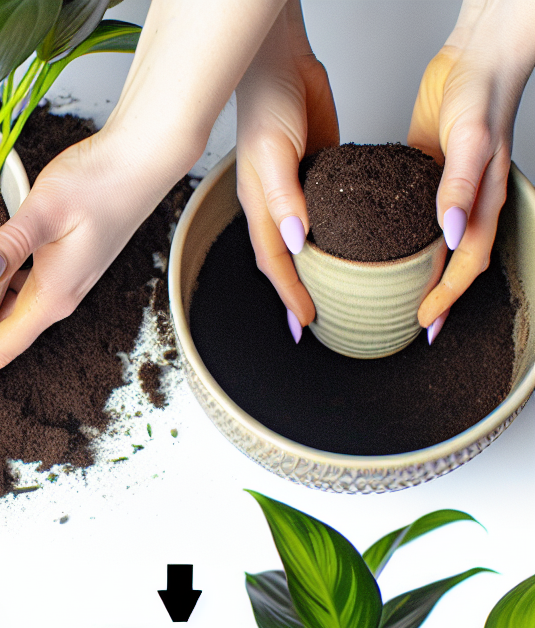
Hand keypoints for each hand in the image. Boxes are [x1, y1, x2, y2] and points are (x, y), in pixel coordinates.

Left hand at [0, 0, 287, 402]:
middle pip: (3, 345)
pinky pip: (21, 299)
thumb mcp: (46, 208)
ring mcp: (63, 283)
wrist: (144, 160)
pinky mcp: (64, 265)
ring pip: (12, 322)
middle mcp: (57, 298)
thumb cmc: (99, 181)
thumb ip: (8, 243)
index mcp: (51, 296)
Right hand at [235, 0, 338, 340]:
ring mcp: (298, 193)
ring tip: (330, 296)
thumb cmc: (266, 102)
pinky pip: (326, 215)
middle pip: (285, 263)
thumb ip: (284, 197)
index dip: (289, 296)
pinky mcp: (318, 175)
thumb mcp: (273, 151)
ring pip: (304, 244)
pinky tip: (348, 244)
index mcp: (261, 206)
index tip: (304, 324)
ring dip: (313, 272)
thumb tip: (296, 243)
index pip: (275, 263)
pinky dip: (332, 237)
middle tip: (313, 324)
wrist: (281, 63)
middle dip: (295, 296)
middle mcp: (277, 206)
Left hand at [408, 0, 534, 337]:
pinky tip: (388, 253)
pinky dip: (411, 245)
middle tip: (416, 327)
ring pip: (441, 248)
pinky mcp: (428, 180)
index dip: (448, 297)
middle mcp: (468, 203)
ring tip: (402, 301)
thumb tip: (452, 234)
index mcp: (482, 201)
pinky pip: (422, 223)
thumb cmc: (481, 92)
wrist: (477, 55)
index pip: (468, 262)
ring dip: (426, 277)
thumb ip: (459, 185)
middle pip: (457, 264)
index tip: (426, 323)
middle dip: (440, 300)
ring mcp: (449, 194)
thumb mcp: (469, 139)